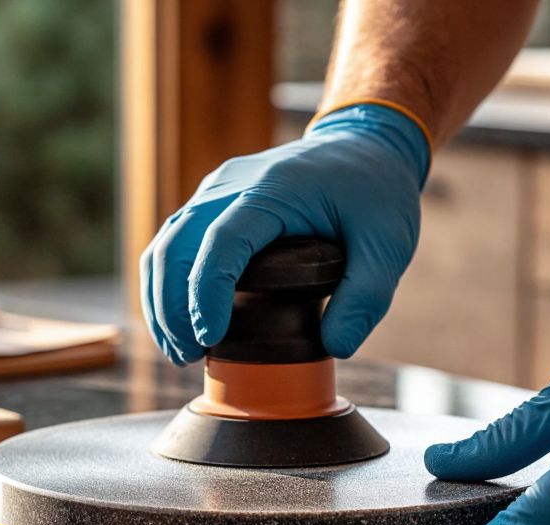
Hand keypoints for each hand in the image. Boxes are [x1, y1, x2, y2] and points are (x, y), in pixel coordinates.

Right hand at [139, 104, 428, 364]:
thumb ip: (366, 298)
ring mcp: (216, 192)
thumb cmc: (376, 191)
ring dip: (161, 299)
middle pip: (175, 245)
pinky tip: (181, 322)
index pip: (220, 243)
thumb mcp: (388, 245)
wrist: (362, 143)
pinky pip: (174, 242)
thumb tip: (334, 347)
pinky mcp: (212, 203)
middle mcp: (231, 186)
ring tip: (179, 349)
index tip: (209, 337)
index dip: (206, 293)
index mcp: (272, 192)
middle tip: (187, 356)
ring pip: (165, 244)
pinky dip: (168, 284)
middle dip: (171, 307)